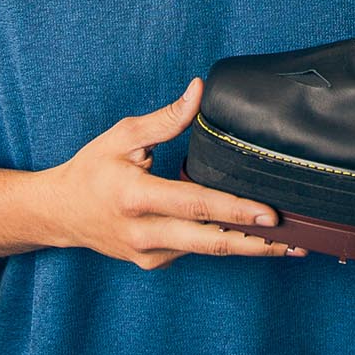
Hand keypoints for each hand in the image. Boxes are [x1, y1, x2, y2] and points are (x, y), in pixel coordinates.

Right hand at [45, 78, 305, 269]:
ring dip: (247, 247)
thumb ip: (165, 119)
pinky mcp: (152, 264)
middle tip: (295, 240)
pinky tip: (249, 238)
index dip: (234, 210)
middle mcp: (142, 231)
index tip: (270, 214)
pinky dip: (221, 244)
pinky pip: (193, 252)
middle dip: (256, 243)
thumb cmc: (91, 169)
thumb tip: (199, 91)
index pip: (194, 205)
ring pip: (206, 252)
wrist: (58, 213)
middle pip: (209, 242)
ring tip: (288, 244)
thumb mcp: (122, 136)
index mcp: (135, 196)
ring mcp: (147, 254)